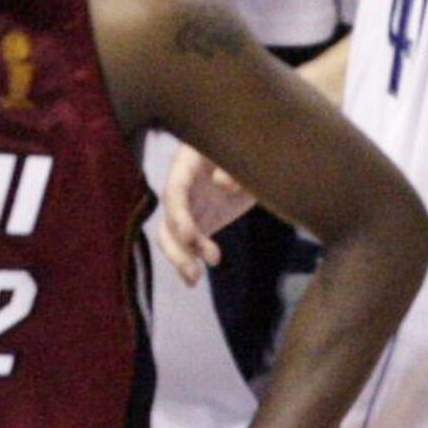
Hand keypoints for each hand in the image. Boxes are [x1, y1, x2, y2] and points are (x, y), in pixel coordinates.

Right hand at [157, 144, 256, 285]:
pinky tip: (192, 279)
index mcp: (188, 161)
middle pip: (167, 216)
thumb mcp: (246, 155)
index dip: (178, 214)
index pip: (175, 189)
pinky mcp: (200, 218)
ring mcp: (190, 202)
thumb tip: (221, 183)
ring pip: (170, 232)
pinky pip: (187, 241)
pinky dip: (187, 258)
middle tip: (195, 270)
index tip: (190, 237)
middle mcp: (182, 183)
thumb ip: (233, 166)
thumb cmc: (250, 148)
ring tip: (194, 279)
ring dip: (179, 256)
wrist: (260, 156)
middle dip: (176, 245)